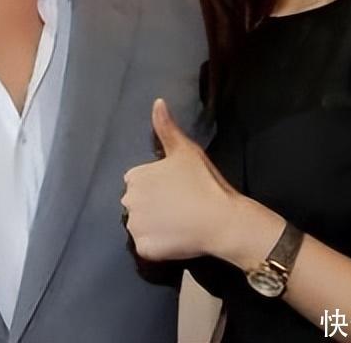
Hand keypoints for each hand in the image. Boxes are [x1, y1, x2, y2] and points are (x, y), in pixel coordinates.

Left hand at [121, 99, 237, 260]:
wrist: (222, 220)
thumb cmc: (204, 182)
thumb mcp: (185, 150)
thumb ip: (166, 127)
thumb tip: (157, 102)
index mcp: (135, 177)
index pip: (139, 182)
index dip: (158, 187)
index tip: (177, 190)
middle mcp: (128, 200)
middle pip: (137, 204)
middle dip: (153, 205)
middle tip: (179, 207)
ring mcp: (135, 226)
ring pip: (140, 225)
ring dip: (154, 226)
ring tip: (179, 224)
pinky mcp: (144, 248)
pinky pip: (147, 246)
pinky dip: (158, 245)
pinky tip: (176, 239)